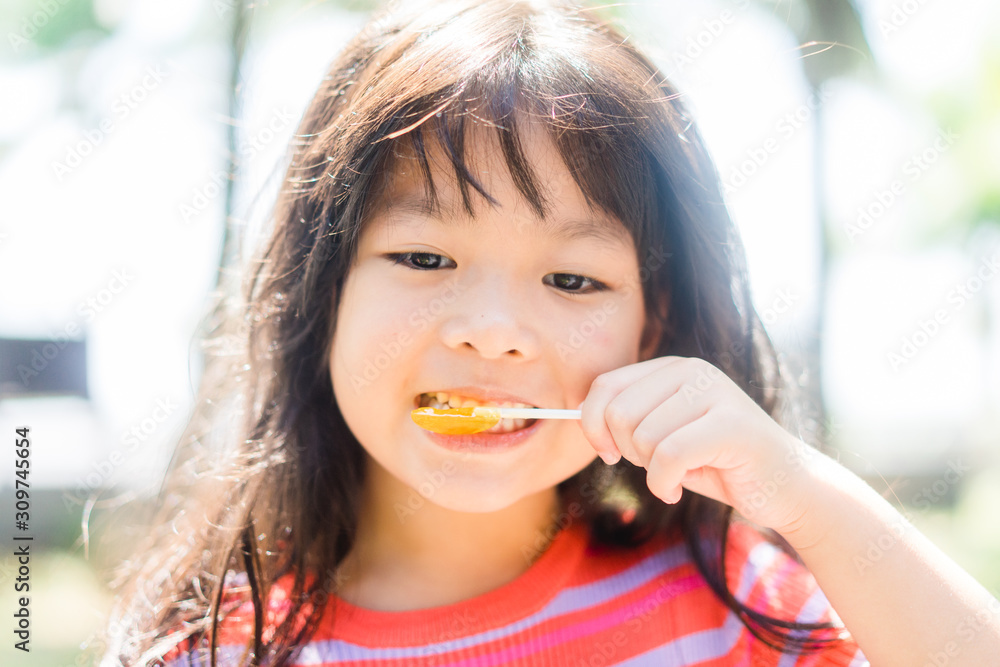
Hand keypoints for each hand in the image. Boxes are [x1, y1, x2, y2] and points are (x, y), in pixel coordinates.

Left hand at [578, 355, 818, 536]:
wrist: (784, 487)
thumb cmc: (716, 463)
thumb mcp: (664, 434)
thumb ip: (629, 419)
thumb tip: (578, 414)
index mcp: (672, 368)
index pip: (606, 386)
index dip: (592, 425)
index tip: (608, 453)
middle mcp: (693, 371)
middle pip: (619, 413)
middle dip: (627, 452)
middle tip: (653, 467)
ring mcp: (715, 393)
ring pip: (644, 438)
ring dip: (651, 472)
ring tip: (674, 475)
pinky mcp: (732, 425)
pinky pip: (668, 457)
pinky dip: (663, 484)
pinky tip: (677, 490)